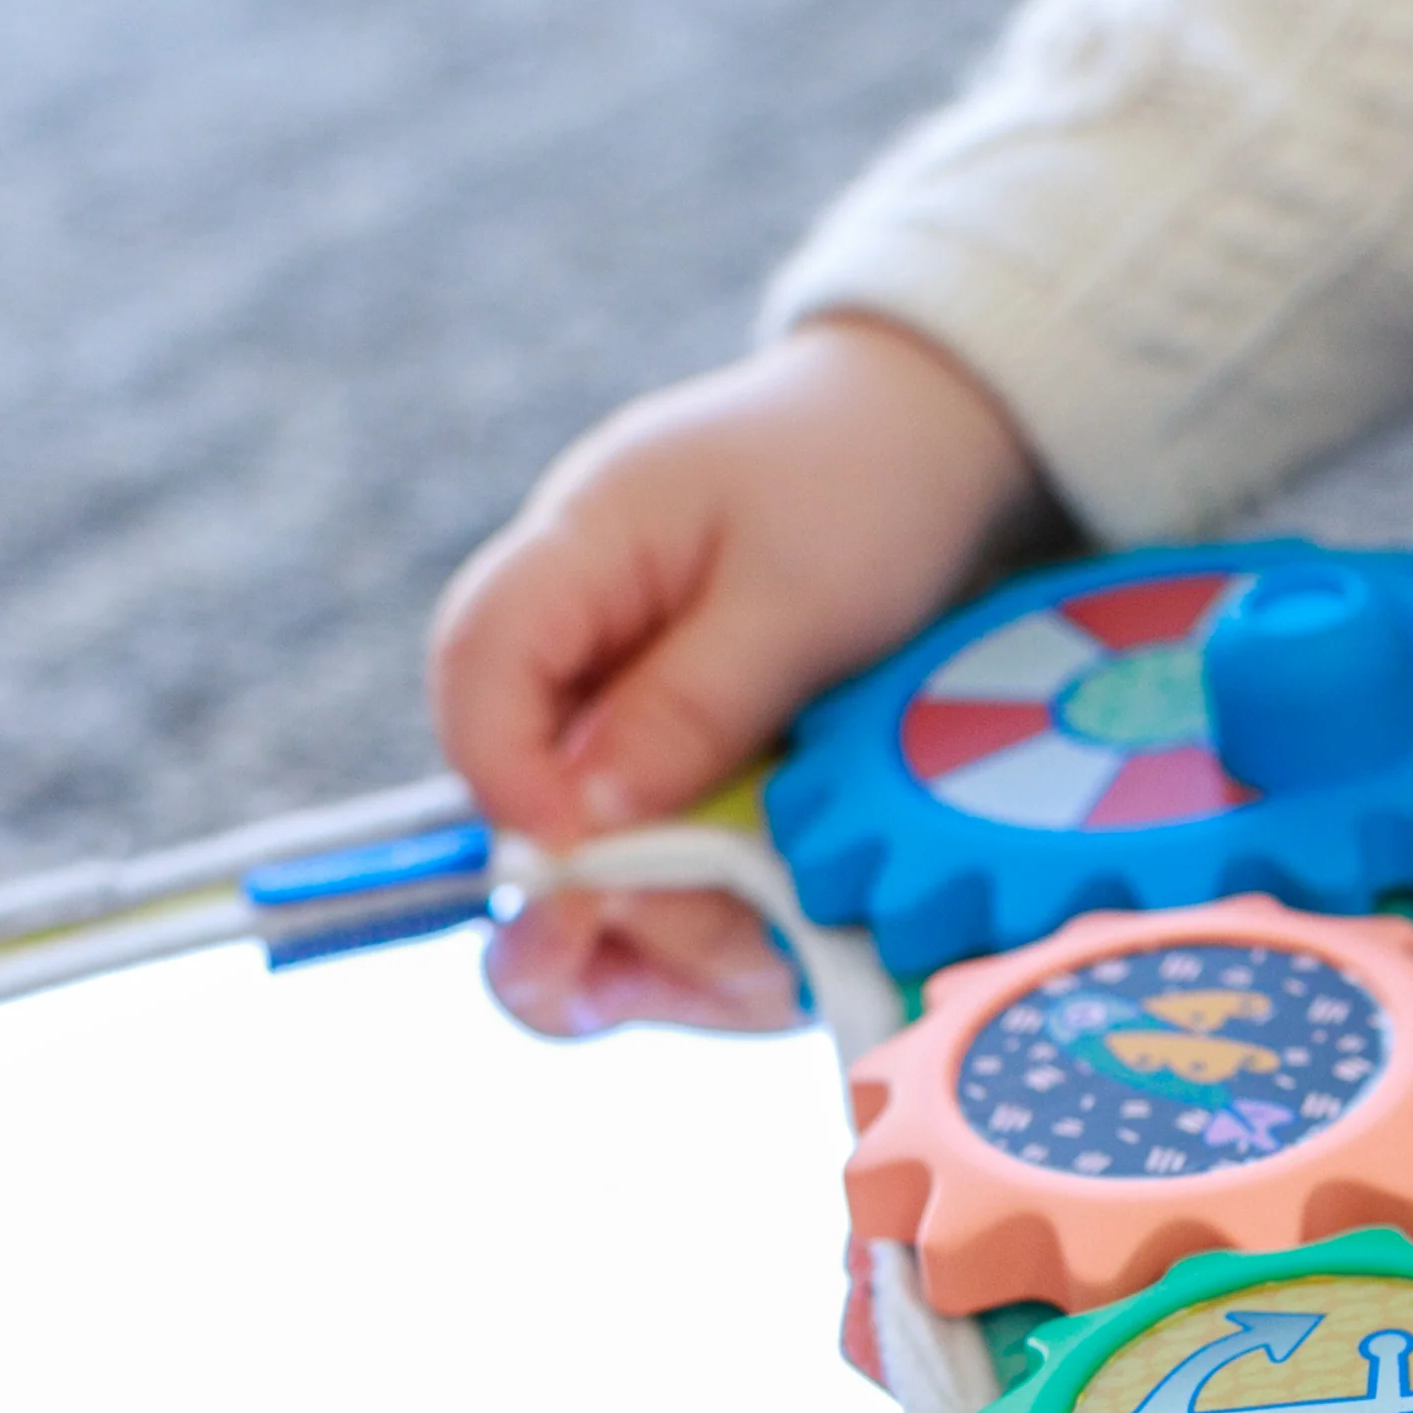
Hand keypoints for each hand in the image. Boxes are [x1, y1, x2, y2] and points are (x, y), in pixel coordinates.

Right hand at [432, 316, 1046, 1034]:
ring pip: (588, 847)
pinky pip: (661, 859)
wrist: (935, 438)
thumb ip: (691, 704)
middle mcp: (579, 639)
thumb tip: (584, 820)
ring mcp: (626, 703)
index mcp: (579, 550)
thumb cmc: (867, 483)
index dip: (507, 779)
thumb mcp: (798, 596)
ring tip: (751, 974)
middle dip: (591, 888)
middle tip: (691, 944)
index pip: (477, 664)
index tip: (576, 865)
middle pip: (520, 786)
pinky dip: (705, 923)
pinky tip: (763, 969)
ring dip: (654, 930)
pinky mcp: (683, 759)